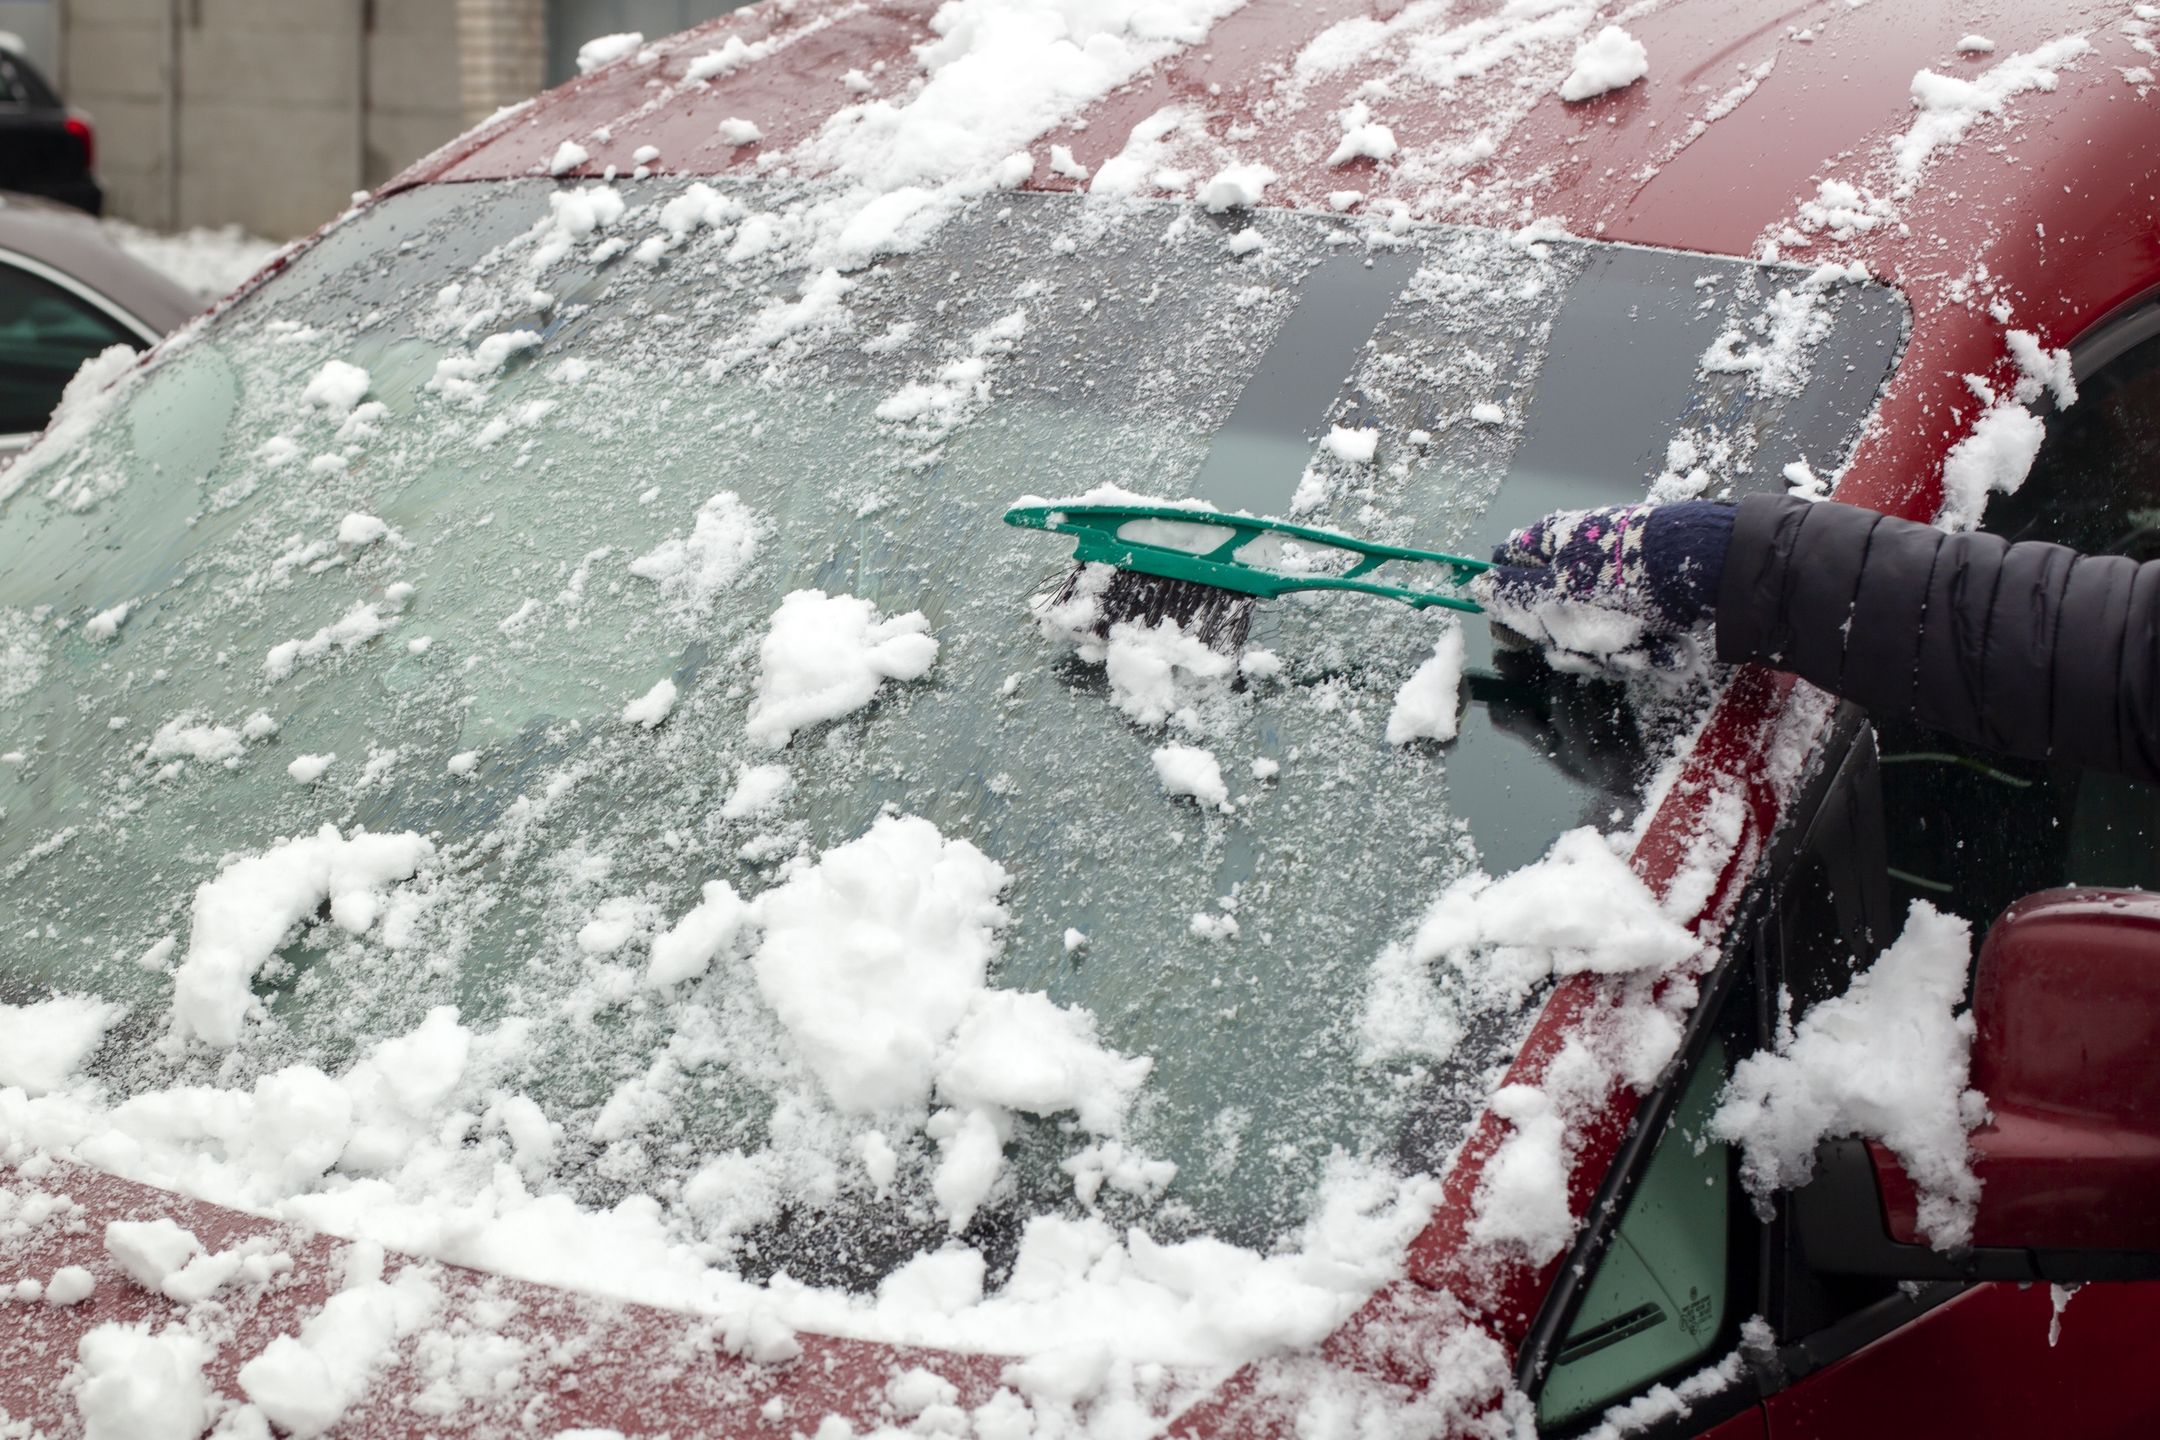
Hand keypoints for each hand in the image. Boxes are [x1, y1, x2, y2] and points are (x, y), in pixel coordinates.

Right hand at [1474, 501, 1733, 675]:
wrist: (1705, 572)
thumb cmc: (1617, 582)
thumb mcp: (1555, 593)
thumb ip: (1512, 594)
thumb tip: (1477, 587)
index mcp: (1549, 544)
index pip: (1509, 565)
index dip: (1510, 601)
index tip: (1525, 629)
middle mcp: (1579, 558)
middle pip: (1551, 614)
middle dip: (1571, 643)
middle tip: (1591, 647)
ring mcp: (1615, 580)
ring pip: (1593, 633)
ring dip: (1613, 652)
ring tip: (1640, 646)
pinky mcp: (1649, 598)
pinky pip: (1632, 634)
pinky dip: (1647, 645)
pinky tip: (1665, 647)